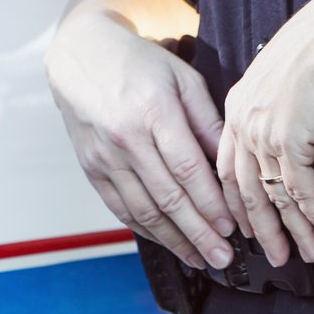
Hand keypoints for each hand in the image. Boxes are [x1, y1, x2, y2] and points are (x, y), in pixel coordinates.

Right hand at [44, 7, 235, 269]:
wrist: (82, 54)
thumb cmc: (139, 63)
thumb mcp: (183, 79)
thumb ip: (207, 122)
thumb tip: (229, 164)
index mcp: (153, 112)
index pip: (188, 169)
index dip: (210, 203)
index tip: (232, 226)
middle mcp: (126, 139)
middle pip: (168, 198)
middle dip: (199, 233)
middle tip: (222, 257)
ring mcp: (105, 157)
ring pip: (143, 211)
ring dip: (174, 240)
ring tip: (200, 258)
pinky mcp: (91, 168)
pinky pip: (121, 209)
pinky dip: (146, 230)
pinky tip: (168, 242)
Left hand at [217, 14, 313, 266]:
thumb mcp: (286, 87)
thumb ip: (282, 121)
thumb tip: (301, 154)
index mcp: (237, 109)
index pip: (227, 169)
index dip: (237, 204)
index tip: (245, 227)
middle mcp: (243, 124)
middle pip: (245, 193)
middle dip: (261, 230)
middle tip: (273, 255)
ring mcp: (263, 134)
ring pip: (272, 197)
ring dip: (291, 230)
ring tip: (305, 252)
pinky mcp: (289, 140)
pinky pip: (300, 189)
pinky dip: (313, 214)